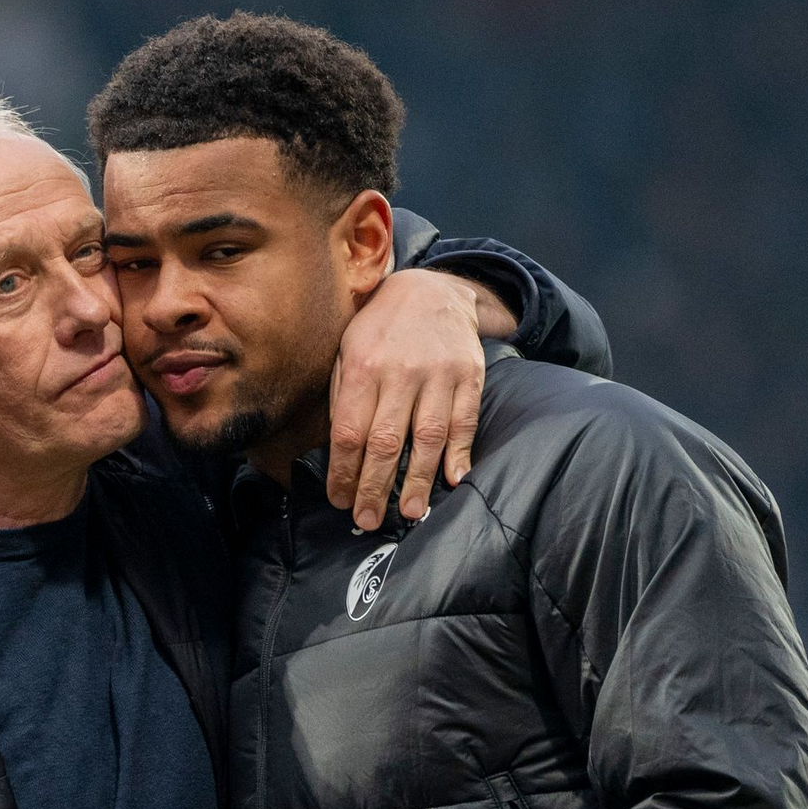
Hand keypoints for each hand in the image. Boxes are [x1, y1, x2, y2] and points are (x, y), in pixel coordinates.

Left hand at [328, 268, 487, 529]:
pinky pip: (465, 421)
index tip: (339, 500)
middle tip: (367, 521)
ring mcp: (439, 374)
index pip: (349, 432)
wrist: (432, 288)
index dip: (343, 473)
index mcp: (363, 366)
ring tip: (408, 512)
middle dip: (375, 488)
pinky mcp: (469, 375)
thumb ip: (343, 398)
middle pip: (386, 442)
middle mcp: (401, 371)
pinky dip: (460, 454)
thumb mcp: (347, 350)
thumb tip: (338, 453)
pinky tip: (453, 481)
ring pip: (427, 437)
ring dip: (417, 481)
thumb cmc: (380, 329)